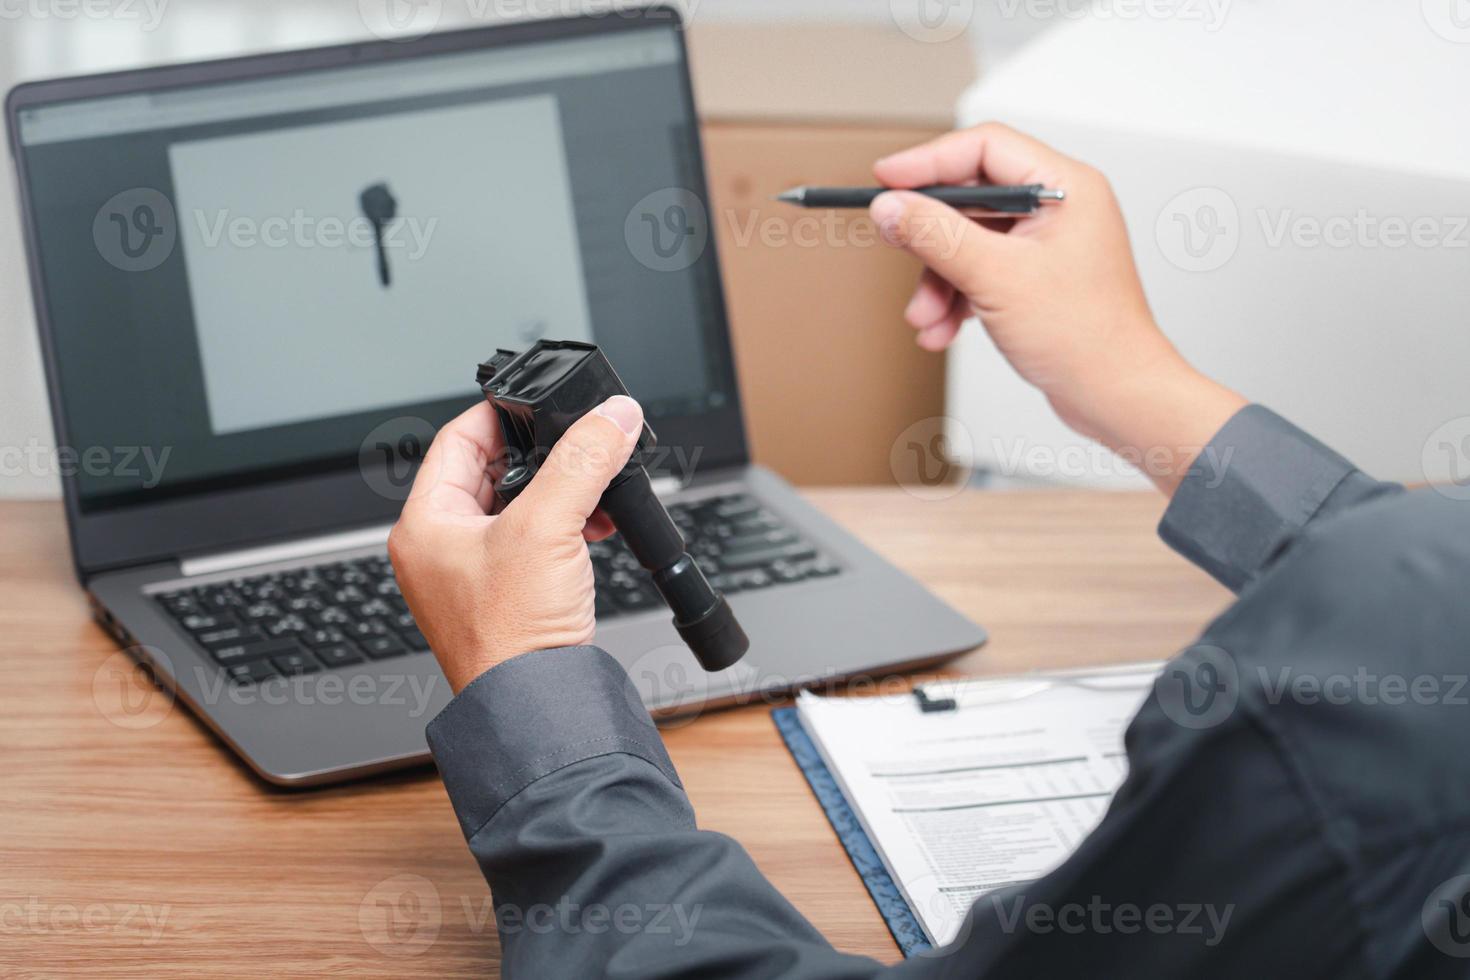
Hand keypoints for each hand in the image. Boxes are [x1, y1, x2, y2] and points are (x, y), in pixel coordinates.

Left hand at [388, 396, 644, 692]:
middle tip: (580, 446)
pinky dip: (565, 527)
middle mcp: (442, 548)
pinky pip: (534, 542)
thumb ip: (583, 462)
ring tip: (595, 492)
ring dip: (561, 493)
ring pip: (519, 507)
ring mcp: (473, 575)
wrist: (536, 707)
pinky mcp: (507, 597)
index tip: (542, 402)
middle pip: (493, 471)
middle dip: (544, 458)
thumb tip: (611, 416)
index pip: (458, 440)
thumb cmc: (511, 637)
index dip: (502, 414)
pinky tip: (594, 527)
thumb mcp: (547, 528)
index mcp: (425, 524)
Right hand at [870, 123, 1244, 492]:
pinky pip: (982, 271)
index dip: (928, 161)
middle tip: (896, 247)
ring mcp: (1048, 244)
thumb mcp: (996, 278)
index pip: (984, 148)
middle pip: (972, 198)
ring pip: (971, 241)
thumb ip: (936, 235)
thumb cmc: (1085, 337)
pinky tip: (943, 329)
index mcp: (1065, 187)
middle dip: (931, 239)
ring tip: (925, 317)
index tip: (885, 180)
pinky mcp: (1037, 277)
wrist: (1116, 396)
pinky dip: (957, 298)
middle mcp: (1060, 208)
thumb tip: (890, 206)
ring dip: (939, 279)